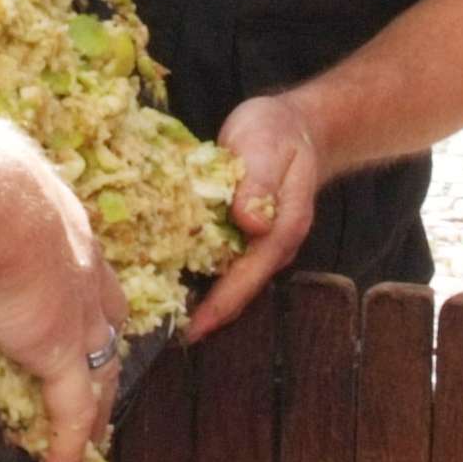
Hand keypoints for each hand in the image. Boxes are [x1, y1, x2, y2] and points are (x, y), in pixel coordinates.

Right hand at [0, 131, 126, 461]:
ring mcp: (74, 306)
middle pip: (103, 307)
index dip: (73, 279)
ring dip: (98, 400)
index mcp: (50, 208)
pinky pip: (72, 407)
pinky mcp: (61, 349)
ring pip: (101, 362)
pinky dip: (69, 442)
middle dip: (101, 338)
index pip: (73, 251)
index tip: (65, 297)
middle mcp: (76, 256)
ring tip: (94, 429)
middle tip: (95, 363)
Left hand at [188, 92, 323, 338]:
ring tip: (165, 316)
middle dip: (209, 314)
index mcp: (284, 226)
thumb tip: (250, 224)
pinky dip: (203, 274)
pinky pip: (225, 262)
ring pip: (233, 279)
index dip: (222, 304)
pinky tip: (174, 279)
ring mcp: (263, 242)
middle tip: (166, 335)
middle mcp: (275, 243)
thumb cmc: (278, 132)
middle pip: (241, 288)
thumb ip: (260, 182)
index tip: (194, 329)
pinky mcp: (248, 234)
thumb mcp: (267, 145)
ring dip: (204, 299)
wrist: (297, 126)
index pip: (251, 274)